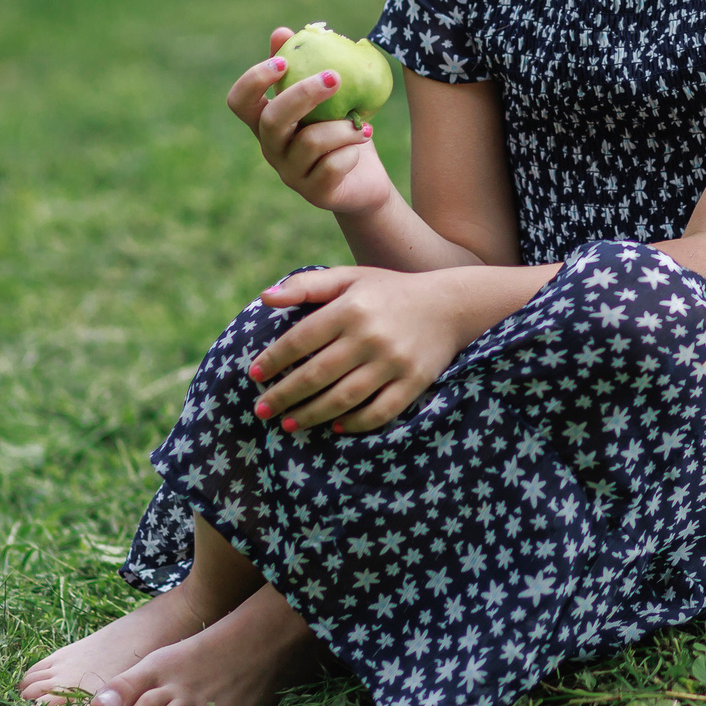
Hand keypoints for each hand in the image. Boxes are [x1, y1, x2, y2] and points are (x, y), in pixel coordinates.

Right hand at [227, 27, 392, 216]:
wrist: (365, 180)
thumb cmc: (341, 130)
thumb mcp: (326, 98)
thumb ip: (304, 66)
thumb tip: (282, 31)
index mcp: (267, 122)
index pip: (239, 102)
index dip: (254, 81)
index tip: (283, 62)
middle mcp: (271, 149)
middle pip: (272, 120)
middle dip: (303, 95)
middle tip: (336, 77)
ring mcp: (290, 174)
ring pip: (310, 143)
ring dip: (343, 128)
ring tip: (364, 125)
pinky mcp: (315, 193)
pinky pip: (331, 167)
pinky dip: (351, 153)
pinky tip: (360, 147)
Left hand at [246, 265, 472, 434]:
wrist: (451, 305)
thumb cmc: (390, 291)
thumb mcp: (351, 278)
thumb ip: (307, 285)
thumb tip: (264, 298)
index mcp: (352, 308)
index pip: (300, 339)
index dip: (273, 360)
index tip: (254, 375)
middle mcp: (371, 336)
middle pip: (316, 374)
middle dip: (283, 396)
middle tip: (261, 410)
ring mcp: (394, 361)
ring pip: (343, 398)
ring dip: (311, 415)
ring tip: (288, 424)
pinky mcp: (414, 381)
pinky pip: (378, 412)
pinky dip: (354, 423)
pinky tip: (334, 426)